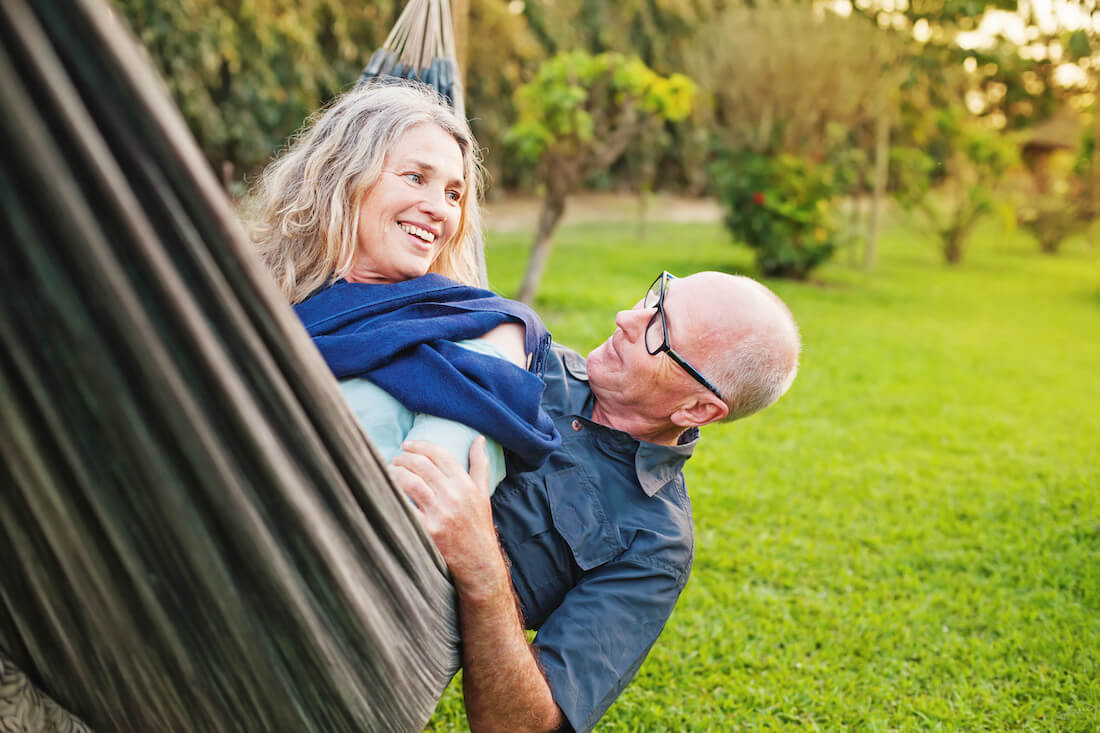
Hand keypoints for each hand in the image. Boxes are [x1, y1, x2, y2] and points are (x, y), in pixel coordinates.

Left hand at [389, 438, 506, 592]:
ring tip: (387, 472)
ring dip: (394, 473)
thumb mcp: (483, 494)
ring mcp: (440, 513)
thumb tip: (479, 439)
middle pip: (422, 466)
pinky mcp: (427, 530)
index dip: (420, 446)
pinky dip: (392, 496)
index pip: (440, 455)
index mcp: (466, 485)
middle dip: (403, 458)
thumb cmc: (478, 527)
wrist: (478, 564)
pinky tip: (384, 492)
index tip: (406, 445)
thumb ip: (480, 465)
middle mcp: (454, 496)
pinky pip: (404, 508)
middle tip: (394, 460)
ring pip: (410, 482)